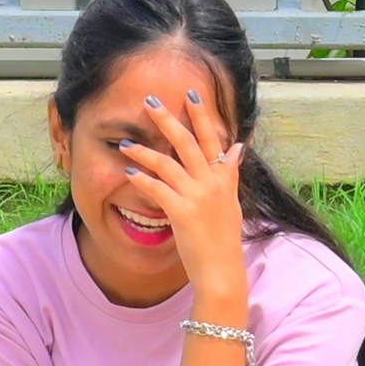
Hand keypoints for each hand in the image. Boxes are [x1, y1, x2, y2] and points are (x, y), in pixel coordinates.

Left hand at [129, 79, 252, 314]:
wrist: (222, 271)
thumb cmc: (224, 240)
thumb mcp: (233, 202)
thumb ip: (231, 172)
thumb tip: (237, 146)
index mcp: (224, 178)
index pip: (213, 138)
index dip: (202, 115)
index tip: (190, 94)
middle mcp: (212, 182)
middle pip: (187, 142)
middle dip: (168, 119)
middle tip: (150, 101)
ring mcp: (198, 196)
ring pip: (167, 163)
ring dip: (144, 150)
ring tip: (126, 143)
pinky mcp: (182, 212)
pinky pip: (157, 188)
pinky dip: (141, 179)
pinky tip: (128, 173)